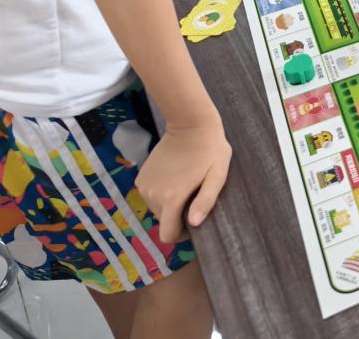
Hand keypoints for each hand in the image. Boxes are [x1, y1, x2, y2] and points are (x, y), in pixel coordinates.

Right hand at [134, 121, 230, 241]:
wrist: (190, 123)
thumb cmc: (210, 149)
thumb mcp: (217, 175)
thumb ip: (205, 201)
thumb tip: (194, 224)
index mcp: (171, 198)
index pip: (168, 235)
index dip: (182, 234)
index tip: (194, 220)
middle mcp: (153, 195)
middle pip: (163, 221)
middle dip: (178, 215)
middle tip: (194, 194)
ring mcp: (144, 185)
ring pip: (157, 208)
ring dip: (170, 203)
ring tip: (186, 183)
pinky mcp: (141, 176)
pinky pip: (151, 195)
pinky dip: (161, 192)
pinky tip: (175, 175)